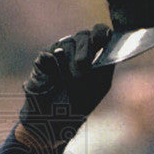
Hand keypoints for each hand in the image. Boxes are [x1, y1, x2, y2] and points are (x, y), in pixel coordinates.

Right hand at [17, 25, 114, 150]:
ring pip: (68, 43)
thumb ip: (107, 64)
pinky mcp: (43, 59)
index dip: (101, 32)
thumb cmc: (79, 104)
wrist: (53, 120)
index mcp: (93, 55)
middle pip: (84, 35)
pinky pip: (51, 54)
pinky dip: (55, 65)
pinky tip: (55, 77)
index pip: (99, 33)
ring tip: (70, 80)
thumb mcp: (100, 85)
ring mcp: (59, 53)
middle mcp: (76, 50)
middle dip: (86, 52)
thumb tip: (110, 43)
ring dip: (71, 62)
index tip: (103, 38)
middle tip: (82, 71)